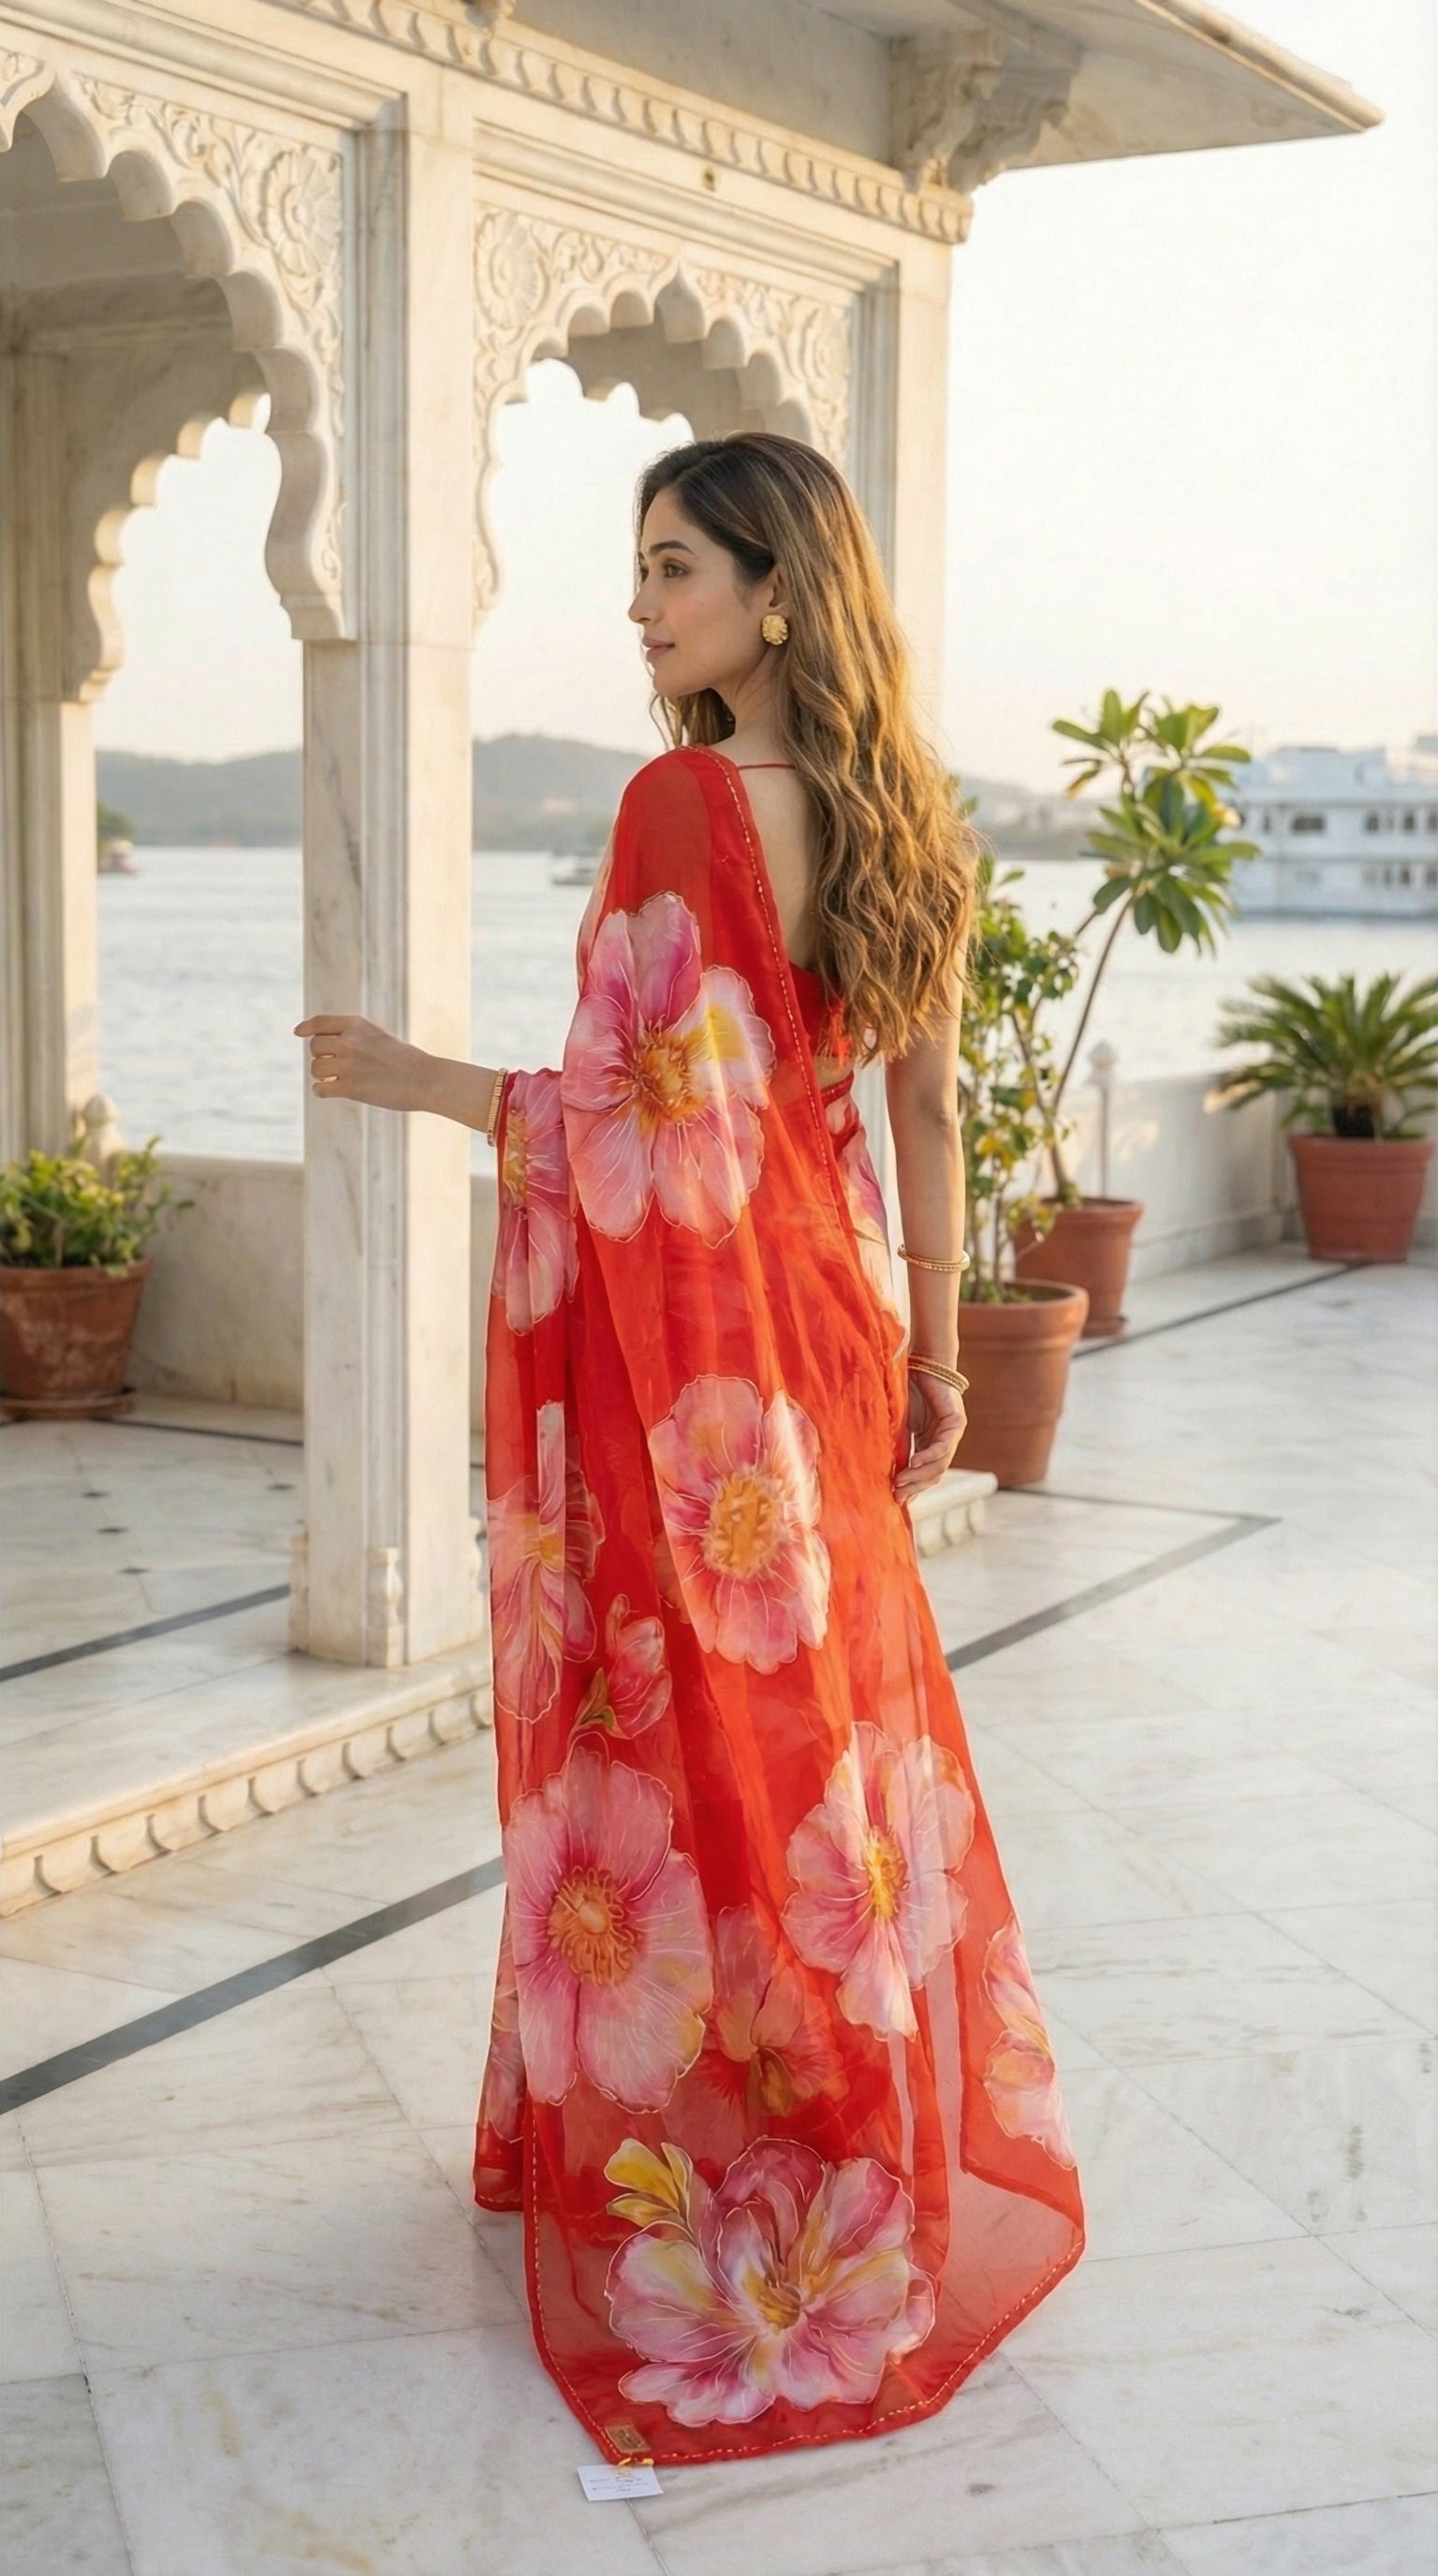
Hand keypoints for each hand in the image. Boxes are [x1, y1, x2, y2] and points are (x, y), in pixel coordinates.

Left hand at [295, 1014, 431, 1111]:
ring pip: (316, 1068)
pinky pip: (320, 1088)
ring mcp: (349, 1064)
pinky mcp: (351, 1088)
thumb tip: (318, 1045)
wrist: (426, 1080)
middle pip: (315, 1047)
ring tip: (337, 1079)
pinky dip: (322, 1091)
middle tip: (336, 1067)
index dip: (307, 1027)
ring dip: (323, 1075)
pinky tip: (331, 1091)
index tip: (298, 1032)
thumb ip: (353, 1036)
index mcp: (357, 1025)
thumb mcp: (379, 1037)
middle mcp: (350, 1041)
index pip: (321, 1022)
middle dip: (322, 1057)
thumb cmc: (406, 1060)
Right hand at [895, 1365, 966, 1504]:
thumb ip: (896, 1445)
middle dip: (914, 1487)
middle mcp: (944, 1443)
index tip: (894, 1500)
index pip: (924, 1475)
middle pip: (933, 1475)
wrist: (922, 1362)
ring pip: (939, 1465)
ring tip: (901, 1483)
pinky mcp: (957, 1423)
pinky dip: (929, 1456)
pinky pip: (944, 1446)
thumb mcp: (898, 1424)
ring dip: (919, 1476)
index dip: (911, 1489)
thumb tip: (881, 1470)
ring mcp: (952, 1434)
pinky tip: (914, 1463)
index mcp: (930, 1445)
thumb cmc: (907, 1389)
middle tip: (896, 1496)